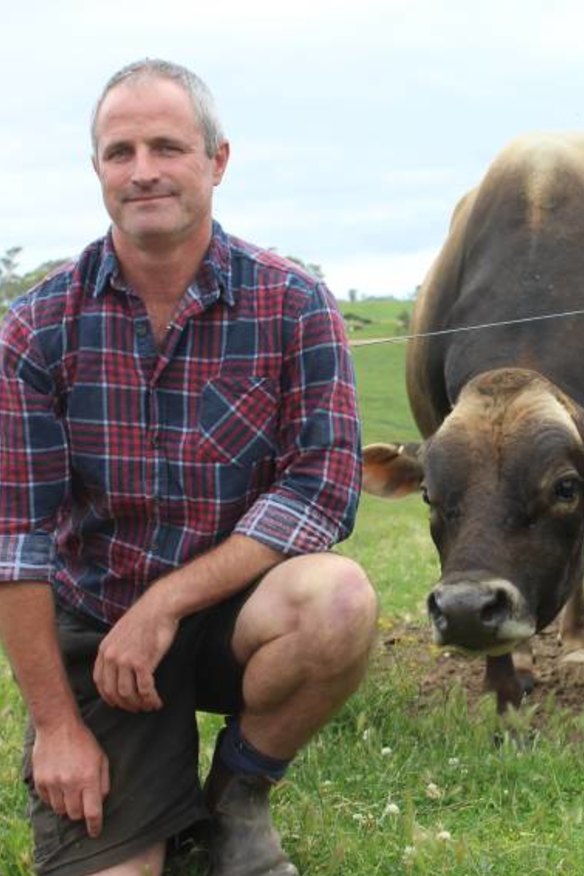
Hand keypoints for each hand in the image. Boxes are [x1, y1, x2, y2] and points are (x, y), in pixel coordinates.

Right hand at [33, 718, 108, 837]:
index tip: (95, 832)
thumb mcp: (101, 757)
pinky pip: (47, 801)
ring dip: (67, 806)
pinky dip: (54, 799)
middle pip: (75, 815)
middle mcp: (70, 783)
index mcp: (89, 778)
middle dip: (81, 813)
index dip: (95, 826)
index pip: (92, 812)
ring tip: (70, 792)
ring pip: (60, 811)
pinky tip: (59, 787)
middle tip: (82, 802)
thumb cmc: (83, 741)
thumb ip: (104, 781)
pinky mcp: (40, 780)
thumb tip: (101, 801)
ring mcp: (53, 782)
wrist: (58, 726)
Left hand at [93, 591, 177, 711]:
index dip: (109, 697)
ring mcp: (126, 660)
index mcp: (104, 650)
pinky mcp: (143, 662)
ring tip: (149, 706)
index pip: (100, 682)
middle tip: (137, 708)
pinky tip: (157, 702)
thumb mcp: (120, 633)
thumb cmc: (144, 618)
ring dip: (140, 704)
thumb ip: (115, 650)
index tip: (119, 702)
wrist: (159, 606)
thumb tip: (118, 669)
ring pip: (128, 694)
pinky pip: (145, 690)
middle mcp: (111, 656)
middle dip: (126, 704)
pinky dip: (151, 699)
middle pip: (114, 692)